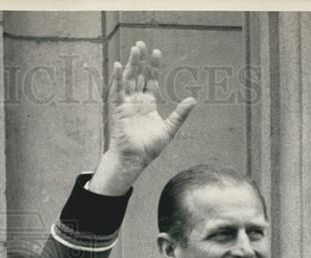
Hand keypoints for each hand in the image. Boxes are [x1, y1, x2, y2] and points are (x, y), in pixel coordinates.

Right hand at [90, 41, 197, 194]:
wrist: (134, 160)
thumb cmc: (149, 149)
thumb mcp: (169, 129)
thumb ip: (180, 114)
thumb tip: (193, 99)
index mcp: (148, 105)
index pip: (150, 81)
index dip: (153, 67)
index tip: (156, 53)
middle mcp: (137, 102)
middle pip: (138, 76)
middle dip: (140, 60)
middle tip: (141, 44)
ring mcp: (127, 105)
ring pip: (128, 80)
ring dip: (130, 64)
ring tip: (134, 49)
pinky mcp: (119, 110)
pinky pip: (117, 91)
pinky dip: (117, 78)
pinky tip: (118, 65)